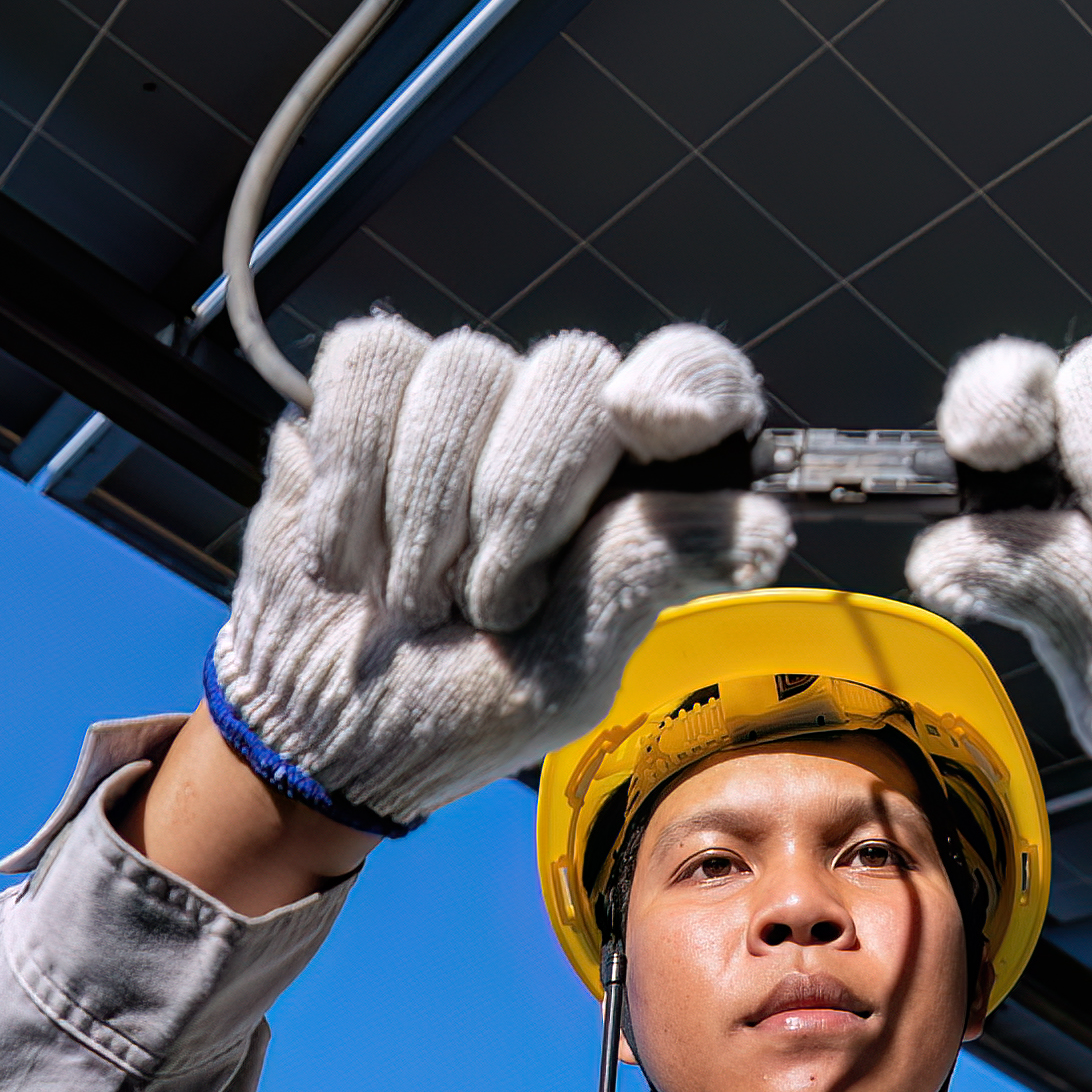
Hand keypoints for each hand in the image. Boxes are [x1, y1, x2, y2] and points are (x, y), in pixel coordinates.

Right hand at [202, 316, 792, 837]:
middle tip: (486, 607)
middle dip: (519, 501)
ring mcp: (465, 396)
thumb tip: (766, 526)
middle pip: (573, 370)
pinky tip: (348, 556)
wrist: (326, 725)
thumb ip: (649, 574)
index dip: (684, 379)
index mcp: (635, 483)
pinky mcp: (367, 386)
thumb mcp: (568, 671)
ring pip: (463, 369)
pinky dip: (351, 476)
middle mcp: (560, 422)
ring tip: (412, 599)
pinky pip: (369, 365)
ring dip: (423, 513)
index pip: (695, 374)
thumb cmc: (461, 705)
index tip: (647, 421)